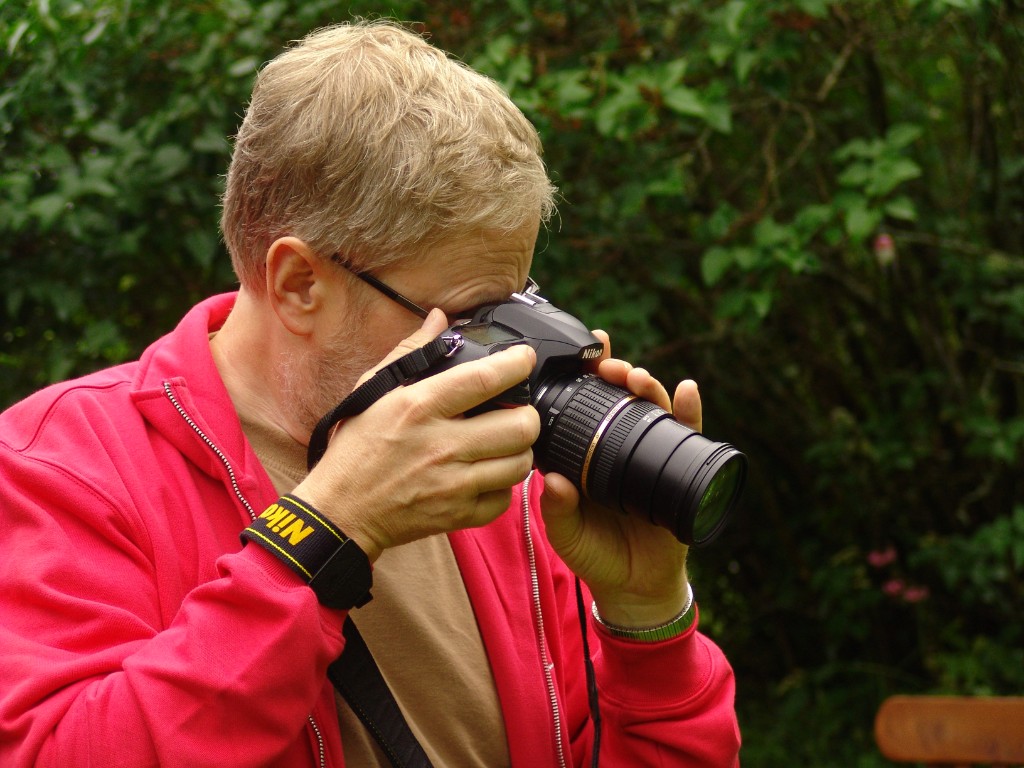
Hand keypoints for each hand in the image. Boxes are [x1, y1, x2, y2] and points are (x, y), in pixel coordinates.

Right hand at [293, 309, 540, 561]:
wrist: (341, 511)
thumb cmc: (356, 448)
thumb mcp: (373, 390)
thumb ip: (411, 352)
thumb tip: (440, 319)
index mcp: (420, 407)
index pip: (485, 379)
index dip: (517, 364)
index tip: (525, 358)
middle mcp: (441, 445)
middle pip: (520, 426)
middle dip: (527, 414)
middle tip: (517, 411)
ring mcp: (453, 484)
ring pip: (521, 463)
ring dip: (520, 450)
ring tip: (505, 443)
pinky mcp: (457, 514)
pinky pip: (505, 499)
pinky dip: (503, 486)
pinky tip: (488, 474)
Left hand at [539, 330, 699, 627]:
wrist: (635, 586)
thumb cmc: (594, 556)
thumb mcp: (568, 536)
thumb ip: (558, 512)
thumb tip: (556, 483)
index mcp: (586, 453)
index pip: (584, 405)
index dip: (584, 378)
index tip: (581, 354)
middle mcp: (618, 446)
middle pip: (619, 397)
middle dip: (616, 373)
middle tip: (610, 366)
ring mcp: (650, 454)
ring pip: (651, 408)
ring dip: (647, 386)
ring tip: (638, 378)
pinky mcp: (680, 468)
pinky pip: (688, 434)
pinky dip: (689, 410)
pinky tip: (687, 391)